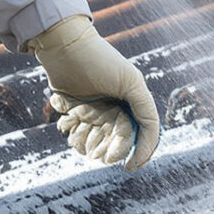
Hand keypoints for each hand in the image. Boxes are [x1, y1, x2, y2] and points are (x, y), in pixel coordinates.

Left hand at [25, 14, 159, 169]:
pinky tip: (68, 117)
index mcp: (132, 103)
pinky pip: (75, 133)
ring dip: (86, 139)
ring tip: (79, 124)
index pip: (141, 135)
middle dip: (107, 148)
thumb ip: (145, 109)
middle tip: (98, 154)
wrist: (63, 46)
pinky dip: (72, 129)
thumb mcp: (130, 82)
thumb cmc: (99, 61)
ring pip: (94, 141)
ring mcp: (94, 112)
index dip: (139, 153)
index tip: (128, 167)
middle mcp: (114, 110)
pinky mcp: (74, 111)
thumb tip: (150, 135)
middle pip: (116, 142)